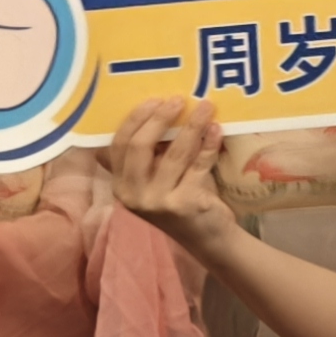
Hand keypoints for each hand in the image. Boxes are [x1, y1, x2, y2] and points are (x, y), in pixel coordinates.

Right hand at [104, 97, 239, 259]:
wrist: (207, 237)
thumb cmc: (180, 199)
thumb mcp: (155, 179)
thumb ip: (145, 155)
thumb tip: (148, 110)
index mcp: (121, 185)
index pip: (119, 145)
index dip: (136, 119)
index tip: (155, 99)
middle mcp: (134, 196)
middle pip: (140, 146)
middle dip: (160, 118)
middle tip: (178, 99)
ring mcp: (158, 202)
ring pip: (174, 153)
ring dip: (192, 126)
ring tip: (205, 106)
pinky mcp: (186, 204)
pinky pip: (199, 165)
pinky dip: (208, 145)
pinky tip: (216, 129)